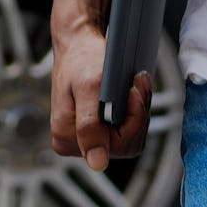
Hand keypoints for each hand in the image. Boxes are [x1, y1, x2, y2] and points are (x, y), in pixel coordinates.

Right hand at [50, 22, 151, 169]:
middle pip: (125, 143)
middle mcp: (76, 143)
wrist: (78, 43)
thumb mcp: (88, 88)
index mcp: (67, 137)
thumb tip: (97, 163)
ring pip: (129, 136)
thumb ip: (90, 126)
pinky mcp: (98, 127)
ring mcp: (87, 136)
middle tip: (139, 81)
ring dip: (138, 109)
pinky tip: (132, 89)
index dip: (133, 119)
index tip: (134, 91)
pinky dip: (134, 108)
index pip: (116, 145)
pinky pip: (126, 127)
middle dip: (138, 112)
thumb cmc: (81, 59)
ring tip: (136, 82)